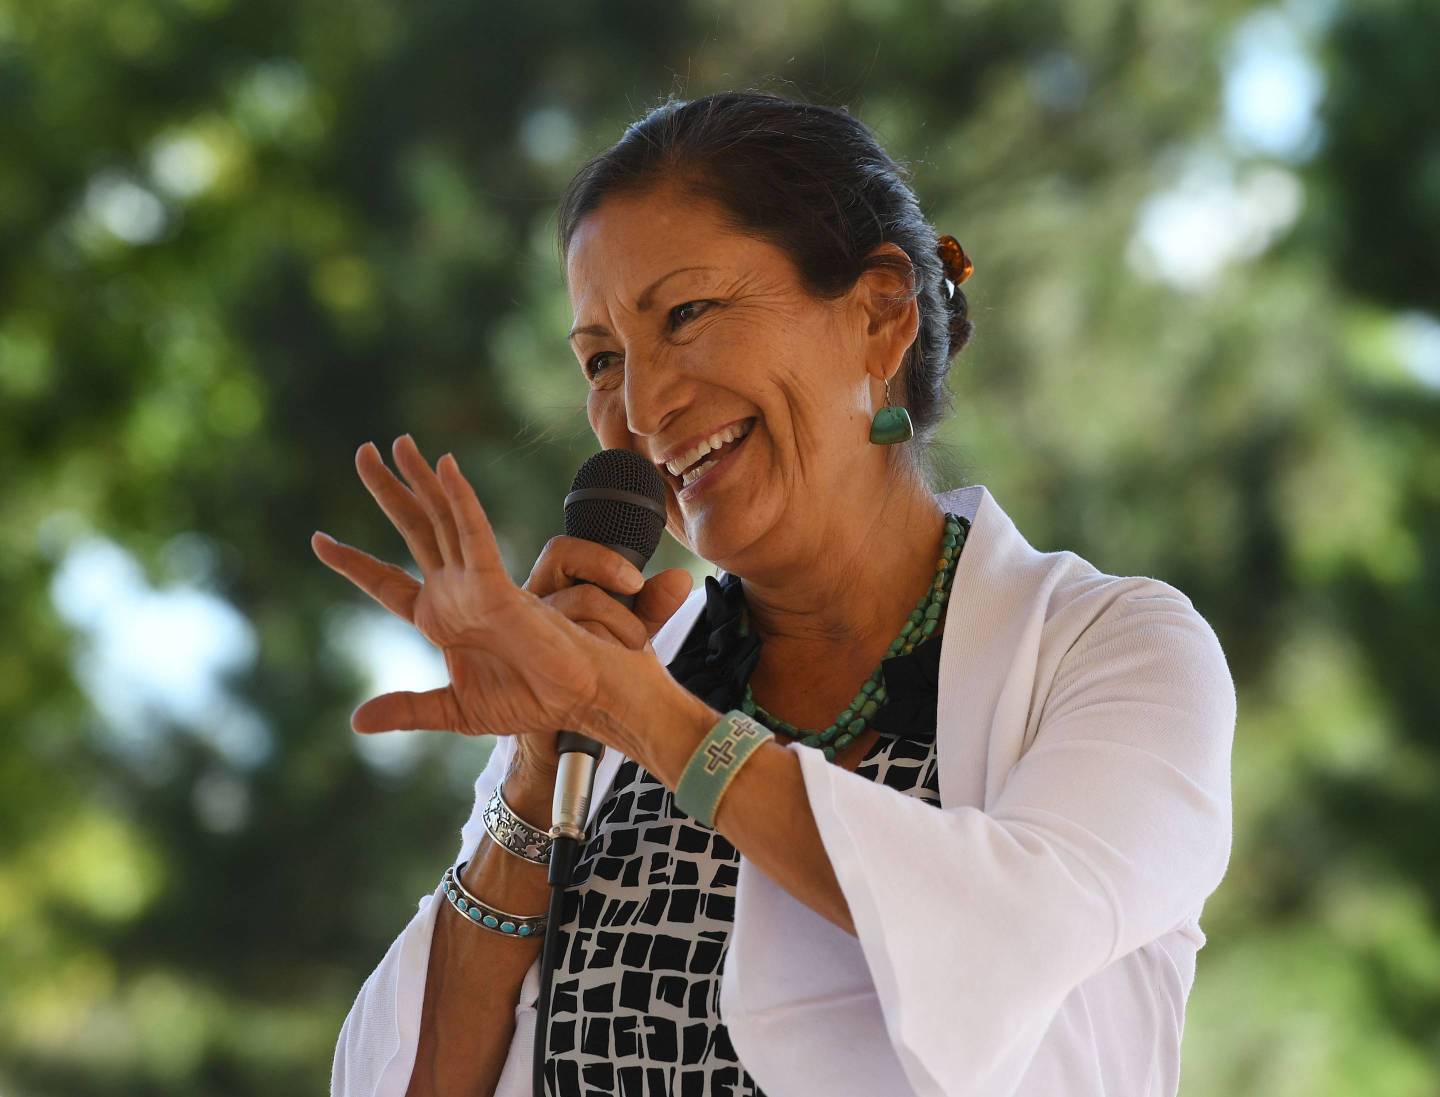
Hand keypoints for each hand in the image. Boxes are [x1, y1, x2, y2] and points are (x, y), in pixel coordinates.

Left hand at [311, 435, 687, 742]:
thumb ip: (408, 710)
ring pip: (442, 519)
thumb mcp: (454, 710)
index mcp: (440, 619)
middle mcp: (456, 592)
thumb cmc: (529, 701)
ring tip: (398, 443)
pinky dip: (460, 502)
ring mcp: (476, 583)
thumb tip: (355, 722)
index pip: (386, 582)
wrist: (577, 700)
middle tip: (363, 451)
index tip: (319, 541)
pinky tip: (444, 469)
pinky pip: (474, 535)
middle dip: (388, 490)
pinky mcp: (498, 583)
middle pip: (414, 530)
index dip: (354, 563)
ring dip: (420, 480)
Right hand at [515, 536, 692, 778]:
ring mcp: (518, 635)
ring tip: (626, 660)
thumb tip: (680, 579)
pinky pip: (556, 652)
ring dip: (608, 635)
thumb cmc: (591, 677)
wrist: (567, 737)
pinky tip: (606, 678)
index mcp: (553, 589)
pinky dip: (592, 661)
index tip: (634, 583)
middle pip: (559, 567)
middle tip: (636, 634)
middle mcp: (530, 605)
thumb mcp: (628, 637)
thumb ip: (652, 607)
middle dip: (610, 602)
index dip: (600, 559)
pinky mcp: (519, 668)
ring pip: (564, 607)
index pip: (564, 551)